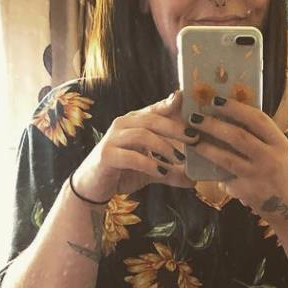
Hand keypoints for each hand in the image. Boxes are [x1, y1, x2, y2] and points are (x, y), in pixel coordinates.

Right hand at [73, 90, 193, 199]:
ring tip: (180, 159)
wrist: (92, 187)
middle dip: (175, 128)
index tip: (186, 101)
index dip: (170, 104)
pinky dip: (149, 163)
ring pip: (142, 135)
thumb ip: (171, 172)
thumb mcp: (150, 170)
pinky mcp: (106, 156)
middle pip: (151, 119)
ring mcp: (113, 139)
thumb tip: (194, 180)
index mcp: (134, 123)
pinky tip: (162, 172)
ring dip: (164, 146)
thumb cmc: (122, 172)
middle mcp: (123, 125)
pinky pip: (130, 156)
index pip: (154, 109)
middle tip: (194, 138)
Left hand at [188, 97, 287, 223]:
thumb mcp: (278, 151)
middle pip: (238, 136)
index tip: (217, 100)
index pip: (257, 119)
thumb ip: (261, 136)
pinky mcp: (247, 191)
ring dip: (207, 147)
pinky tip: (202, 164)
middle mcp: (270, 157)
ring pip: (227, 158)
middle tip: (195, 117)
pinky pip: (226, 177)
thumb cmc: (280, 173)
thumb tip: (230, 116)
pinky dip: (214, 170)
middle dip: (214, 125)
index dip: (236, 108)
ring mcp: (258, 175)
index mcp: (279, 142)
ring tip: (193, 139)